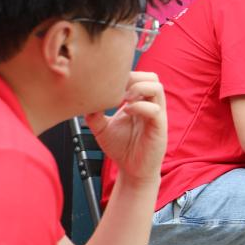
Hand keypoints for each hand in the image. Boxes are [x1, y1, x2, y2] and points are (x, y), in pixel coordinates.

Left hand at [86, 72, 167, 186]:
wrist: (132, 170)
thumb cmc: (121, 148)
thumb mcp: (101, 128)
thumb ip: (94, 113)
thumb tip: (84, 100)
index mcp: (140, 102)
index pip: (140, 77)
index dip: (126, 75)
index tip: (109, 84)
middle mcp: (151, 105)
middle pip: (152, 77)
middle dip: (134, 77)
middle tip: (118, 88)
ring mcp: (157, 115)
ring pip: (157, 88)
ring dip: (138, 88)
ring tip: (124, 98)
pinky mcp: (159, 128)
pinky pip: (154, 109)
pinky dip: (139, 107)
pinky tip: (126, 112)